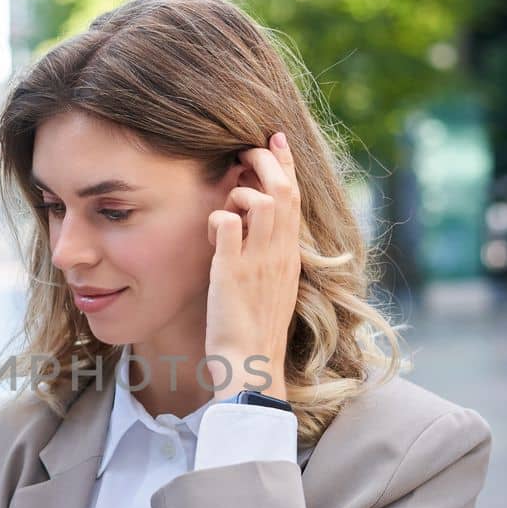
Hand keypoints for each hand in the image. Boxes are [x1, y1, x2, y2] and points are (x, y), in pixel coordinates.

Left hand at [204, 131, 301, 399]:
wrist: (252, 368)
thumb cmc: (255, 334)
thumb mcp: (270, 289)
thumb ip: (266, 258)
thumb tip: (246, 229)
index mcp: (291, 257)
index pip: (295, 199)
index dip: (287, 164)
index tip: (276, 139)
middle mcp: (280, 255)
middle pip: (283, 190)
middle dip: (264, 160)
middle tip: (244, 150)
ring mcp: (258, 262)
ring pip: (261, 200)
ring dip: (239, 192)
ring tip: (226, 205)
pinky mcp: (232, 272)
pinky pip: (226, 225)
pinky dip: (216, 218)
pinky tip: (211, 232)